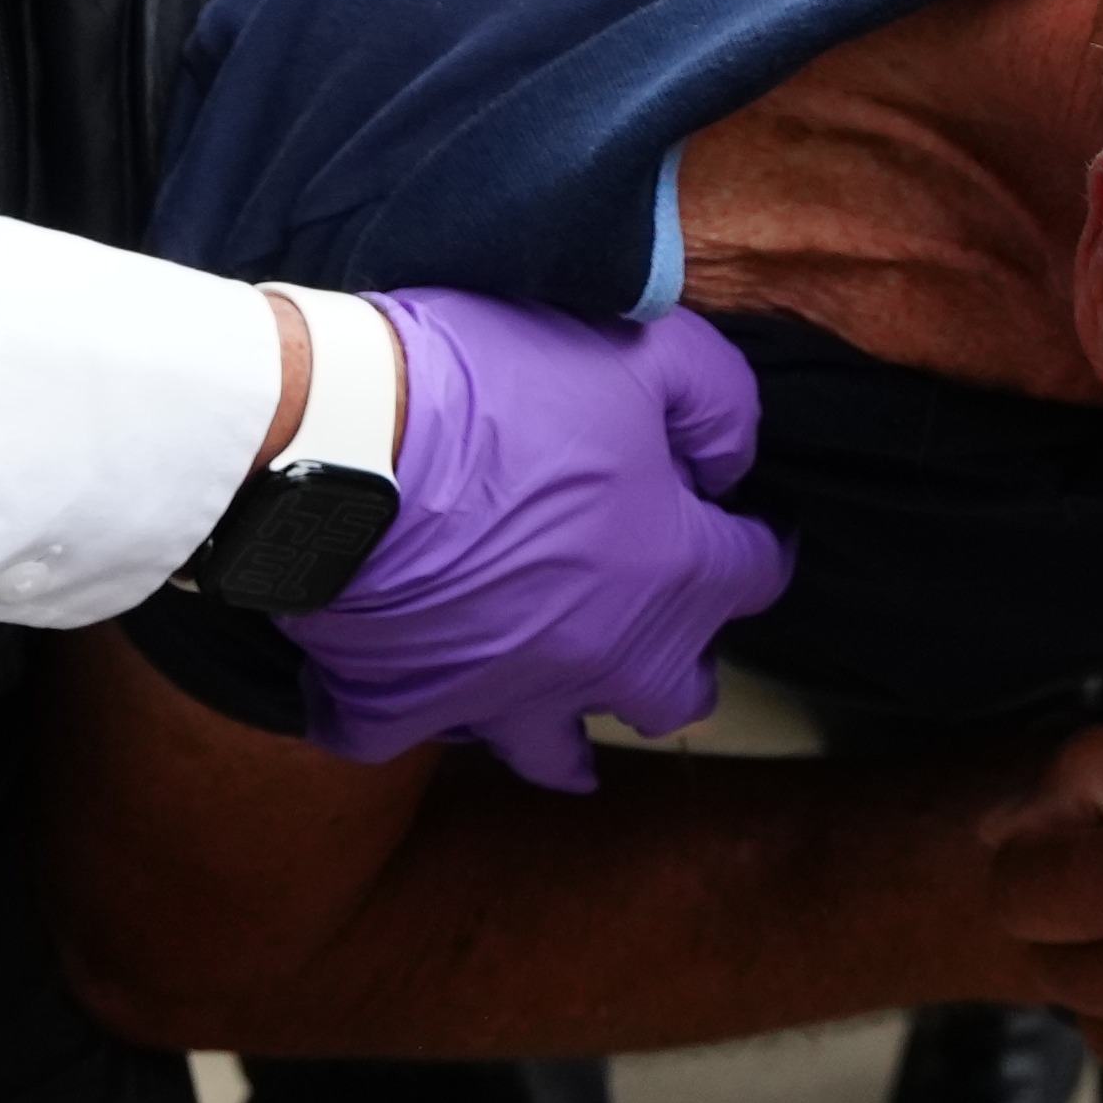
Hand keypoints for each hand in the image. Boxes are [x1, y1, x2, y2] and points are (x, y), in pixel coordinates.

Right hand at [286, 292, 790, 791]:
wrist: (342, 436)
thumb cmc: (495, 386)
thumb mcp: (642, 350)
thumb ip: (717, 403)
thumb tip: (729, 463)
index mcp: (667, 574)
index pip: (756, 574)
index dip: (760, 542)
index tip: (747, 524)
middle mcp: (598, 656)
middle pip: (674, 694)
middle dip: (684, 665)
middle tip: (668, 627)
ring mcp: (499, 693)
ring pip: (555, 752)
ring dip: (571, 734)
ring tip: (568, 713)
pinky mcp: (401, 704)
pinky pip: (412, 735)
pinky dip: (419, 714)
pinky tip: (423, 691)